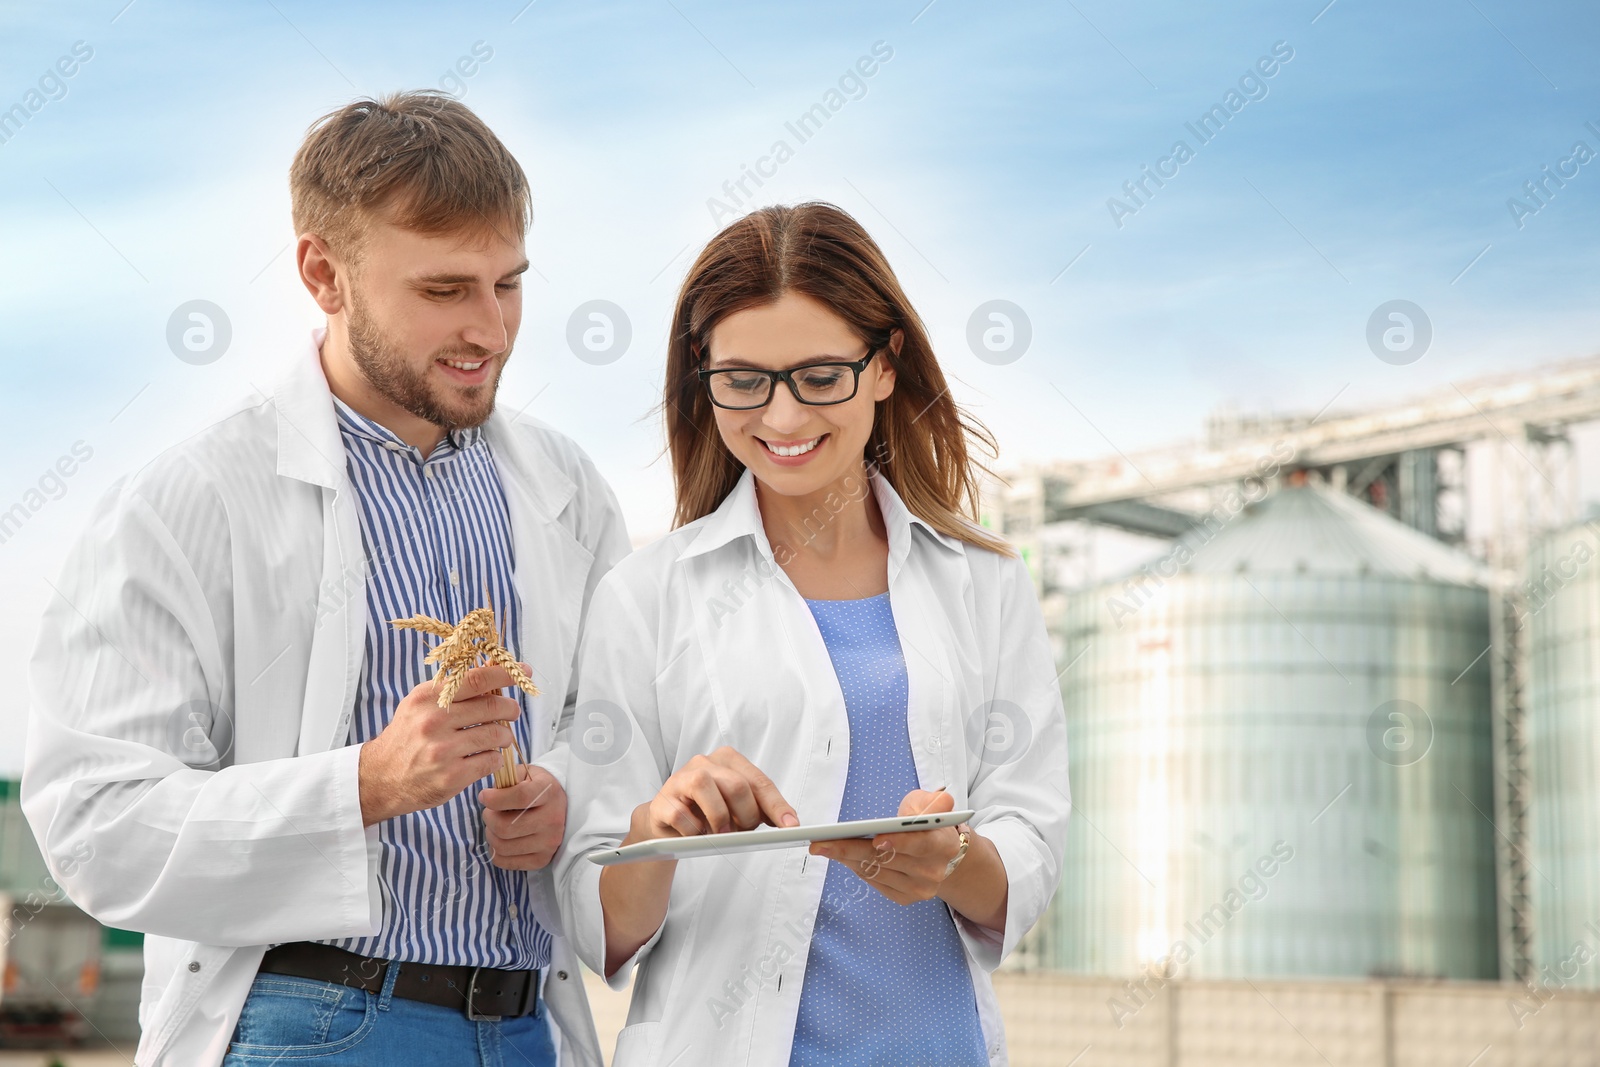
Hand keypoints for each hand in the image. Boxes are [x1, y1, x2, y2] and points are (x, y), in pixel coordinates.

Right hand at [358, 664, 524, 825]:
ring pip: (497, 735)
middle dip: (510, 708)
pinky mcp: (451, 776)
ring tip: (500, 737)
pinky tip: (486, 758)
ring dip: (505, 736)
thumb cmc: (408, 736)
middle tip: (512, 711)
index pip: (476, 678)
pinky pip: (491, 760)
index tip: (524, 671)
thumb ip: (451, 690)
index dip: (505, 673)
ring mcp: (443, 750)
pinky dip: (495, 758)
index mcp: (427, 697)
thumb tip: (492, 671)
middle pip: (493, 706)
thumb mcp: (420, 705)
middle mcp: (434, 721)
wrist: (381, 777)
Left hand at [479, 764, 565, 870]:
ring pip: (502, 846)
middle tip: (489, 812)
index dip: (496, 798)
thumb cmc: (535, 787)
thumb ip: (506, 778)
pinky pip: (505, 861)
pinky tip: (501, 840)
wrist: (560, 806)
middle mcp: (553, 819)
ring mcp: (549, 843)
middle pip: (506, 827)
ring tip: (495, 825)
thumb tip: (486, 796)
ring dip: (490, 835)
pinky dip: (495, 852)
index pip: (520, 797)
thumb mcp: (525, 773)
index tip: (484, 796)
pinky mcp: (542, 860)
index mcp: (549, 792)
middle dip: (489, 818)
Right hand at [627, 746, 797, 843]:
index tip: (791, 825)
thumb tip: (788, 822)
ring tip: (720, 834)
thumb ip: (759, 809)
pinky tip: (695, 833)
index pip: (759, 781)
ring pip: (705, 788)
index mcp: (728, 760)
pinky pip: (682, 815)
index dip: (776, 805)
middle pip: (736, 786)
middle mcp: (705, 762)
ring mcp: (681, 778)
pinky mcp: (663, 799)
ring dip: (719, 819)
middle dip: (746, 816)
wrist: (668, 822)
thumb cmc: (707, 812)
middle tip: (744, 832)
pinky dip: (693, 831)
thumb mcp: (737, 809)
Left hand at [808, 788, 959, 905]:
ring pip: (875, 872)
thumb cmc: (930, 824)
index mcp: (943, 844)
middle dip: (850, 848)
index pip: (921, 844)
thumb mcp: (933, 804)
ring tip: (824, 847)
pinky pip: (874, 882)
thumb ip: (931, 803)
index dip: (899, 842)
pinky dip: (855, 867)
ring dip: (846, 858)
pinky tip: (841, 857)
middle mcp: (933, 871)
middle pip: (886, 859)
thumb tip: (919, 813)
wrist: (941, 855)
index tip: (876, 839)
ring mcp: (919, 888)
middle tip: (822, 842)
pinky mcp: (905, 897)